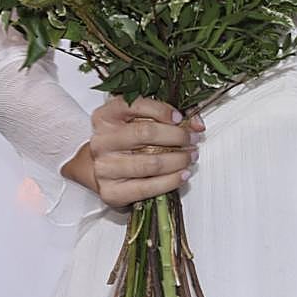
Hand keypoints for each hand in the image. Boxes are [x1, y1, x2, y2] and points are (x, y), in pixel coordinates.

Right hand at [63, 97, 203, 207]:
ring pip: (150, 163)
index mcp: (106, 116)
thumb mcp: (139, 119)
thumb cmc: (124, 141)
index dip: (162, 110)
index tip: (180, 117)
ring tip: (190, 156)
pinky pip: (147, 188)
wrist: (100, 167)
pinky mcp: (111, 192)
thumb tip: (196, 124)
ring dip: (178, 160)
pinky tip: (182, 174)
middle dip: (177, 136)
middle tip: (192, 138)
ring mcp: (105, 167)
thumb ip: (166, 115)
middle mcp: (102, 140)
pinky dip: (170, 181)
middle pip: (146, 133)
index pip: (136, 105)